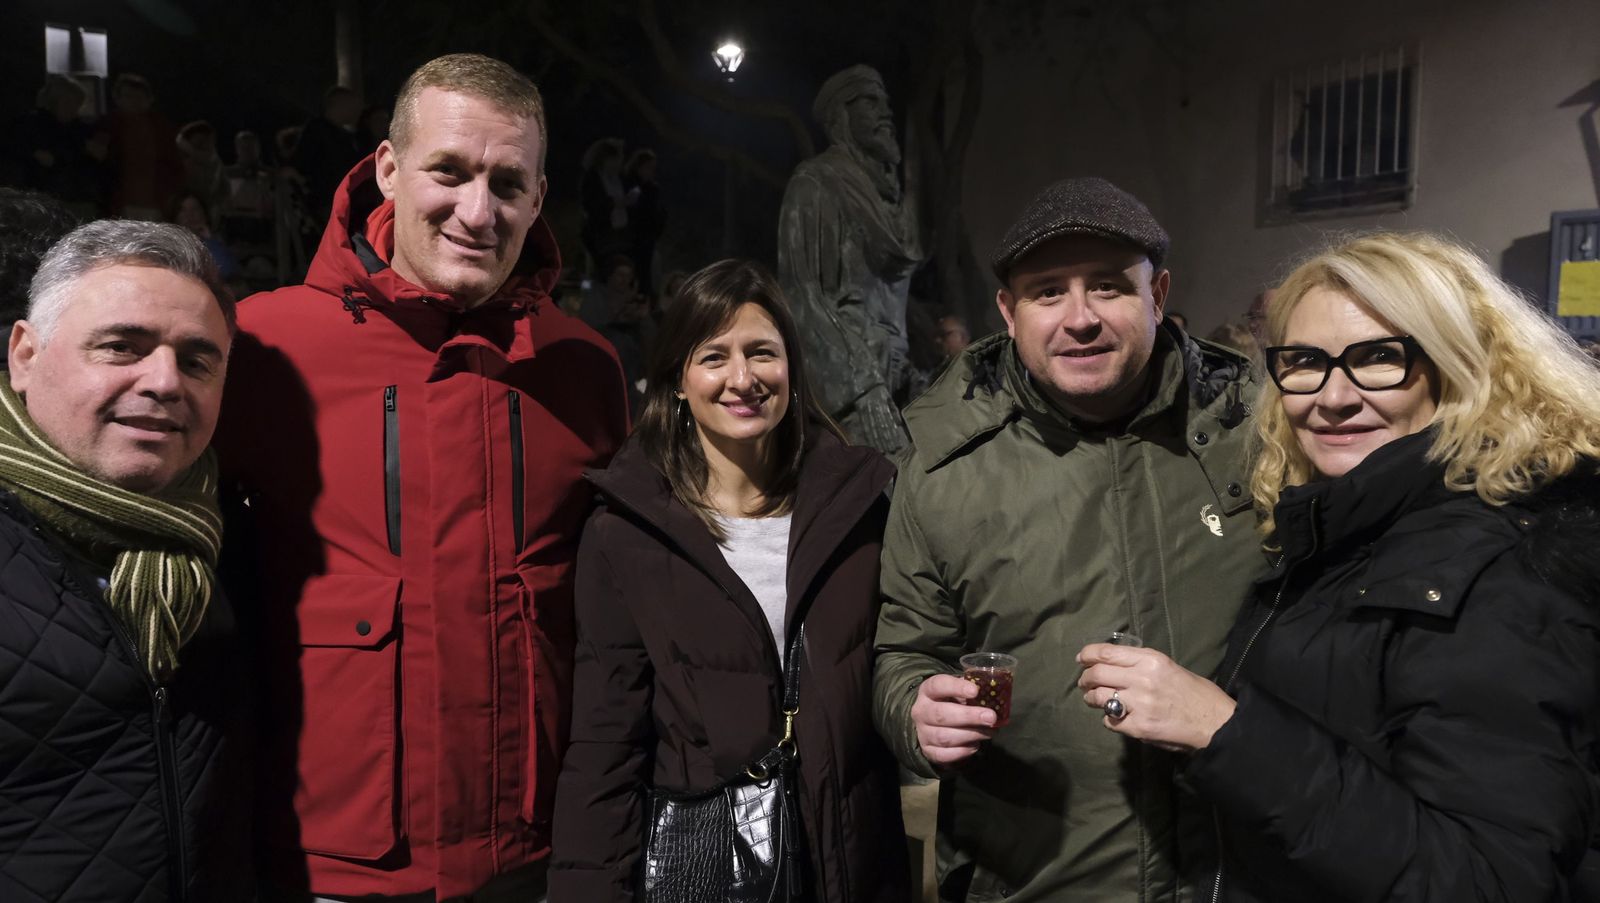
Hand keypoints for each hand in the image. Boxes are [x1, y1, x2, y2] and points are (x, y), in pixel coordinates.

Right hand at [911, 673, 995, 768]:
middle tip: (991, 717)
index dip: (956, 687)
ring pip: (944, 737)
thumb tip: (993, 695)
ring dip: (971, 735)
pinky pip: (944, 755)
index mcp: (928, 691)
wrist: (932, 724)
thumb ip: (971, 691)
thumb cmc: (951, 702)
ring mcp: (922, 733)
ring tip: (990, 732)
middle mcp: (921, 711)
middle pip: (941, 715)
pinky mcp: (928, 751)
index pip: (938, 685)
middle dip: (969, 716)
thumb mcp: (957, 691)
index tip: (975, 691)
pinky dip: (963, 751)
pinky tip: (975, 745)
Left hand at [1076, 644, 1235, 752]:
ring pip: (1098, 697)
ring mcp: (1139, 704)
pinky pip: (1110, 720)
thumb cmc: (1196, 693)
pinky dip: (1109, 719)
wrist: (1216, 724)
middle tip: (1084, 683)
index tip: (1080, 659)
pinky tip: (1118, 718)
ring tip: (1095, 699)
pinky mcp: (1138, 727)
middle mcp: (1141, 679)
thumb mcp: (1169, 667)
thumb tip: (1113, 665)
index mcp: (1151, 660)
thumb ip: (1141, 665)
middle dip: (1085, 678)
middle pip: (1097, 674)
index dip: (1087, 654)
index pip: (1106, 652)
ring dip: (1092, 698)